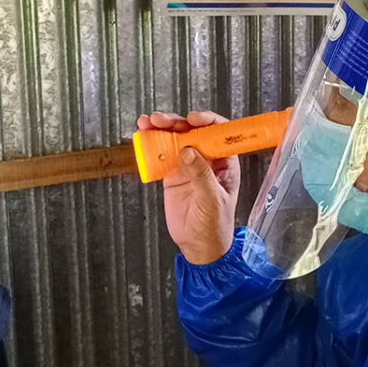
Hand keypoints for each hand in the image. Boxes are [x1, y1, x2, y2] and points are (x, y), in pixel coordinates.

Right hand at [136, 112, 240, 264]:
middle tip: (160, 120)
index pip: (218, 133)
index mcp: (224, 162)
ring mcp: (188, 165)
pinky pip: (161, 155)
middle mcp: (207, 159)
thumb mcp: (211, 200)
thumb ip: (201, 175)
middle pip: (192, 132)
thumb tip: (189, 150)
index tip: (192, 120)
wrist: (198, 246)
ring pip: (175, 140)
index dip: (206, 121)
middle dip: (176, 122)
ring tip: (146, 123)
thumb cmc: (215, 225)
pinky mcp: (172, 175)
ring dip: (161, 129)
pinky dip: (151, 145)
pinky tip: (142, 137)